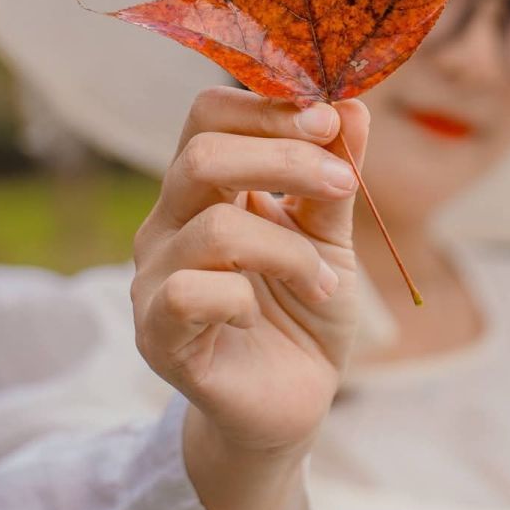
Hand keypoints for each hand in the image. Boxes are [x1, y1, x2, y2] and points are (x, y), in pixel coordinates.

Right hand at [130, 85, 369, 457]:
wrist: (292, 403)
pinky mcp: (157, 333)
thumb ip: (335, 177)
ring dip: (289, 250)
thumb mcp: (332, 238)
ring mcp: (155, 278)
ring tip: (324, 283)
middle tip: (343, 184)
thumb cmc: (305, 312)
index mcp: (204, 189)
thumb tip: (354, 106)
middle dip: (285, 159)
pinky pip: (194, 293)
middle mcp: (168, 224)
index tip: (330, 120)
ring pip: (214, 226)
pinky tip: (264, 317)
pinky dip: (245, 298)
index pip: (209, 115)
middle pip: (202, 154)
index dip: (268, 108)